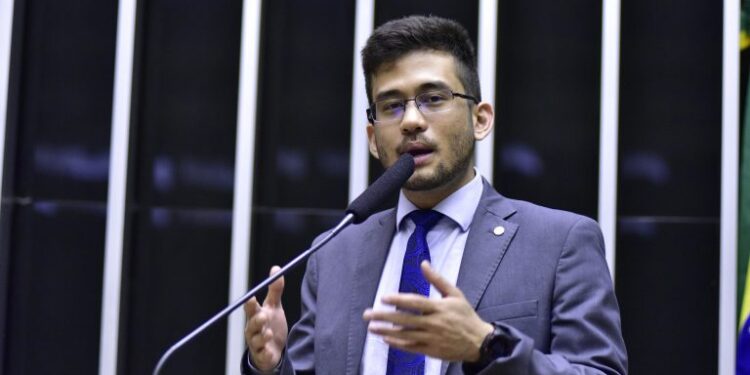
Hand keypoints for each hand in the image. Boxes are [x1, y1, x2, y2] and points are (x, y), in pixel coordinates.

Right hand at [244, 266, 287, 370]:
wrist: (273, 350)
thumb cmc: (271, 325)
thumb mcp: (274, 307)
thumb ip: (275, 290)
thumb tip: (276, 268)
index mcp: (255, 316)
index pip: (250, 309)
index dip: (250, 304)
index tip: (250, 298)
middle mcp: (253, 330)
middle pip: (252, 324)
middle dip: (256, 321)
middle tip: (263, 316)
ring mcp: (257, 343)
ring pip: (256, 340)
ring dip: (262, 337)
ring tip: (268, 333)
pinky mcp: (262, 356)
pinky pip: (262, 355)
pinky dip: (265, 354)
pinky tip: (268, 352)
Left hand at [363, 261, 492, 361]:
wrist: (479, 341)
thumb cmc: (465, 316)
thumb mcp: (455, 294)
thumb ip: (437, 279)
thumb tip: (424, 263)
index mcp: (439, 308)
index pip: (415, 302)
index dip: (398, 300)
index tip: (383, 298)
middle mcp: (433, 323)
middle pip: (405, 320)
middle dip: (384, 317)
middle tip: (368, 315)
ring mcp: (432, 338)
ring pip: (405, 335)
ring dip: (386, 331)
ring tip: (372, 328)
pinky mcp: (431, 350)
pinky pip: (411, 347)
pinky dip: (398, 344)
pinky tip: (386, 339)